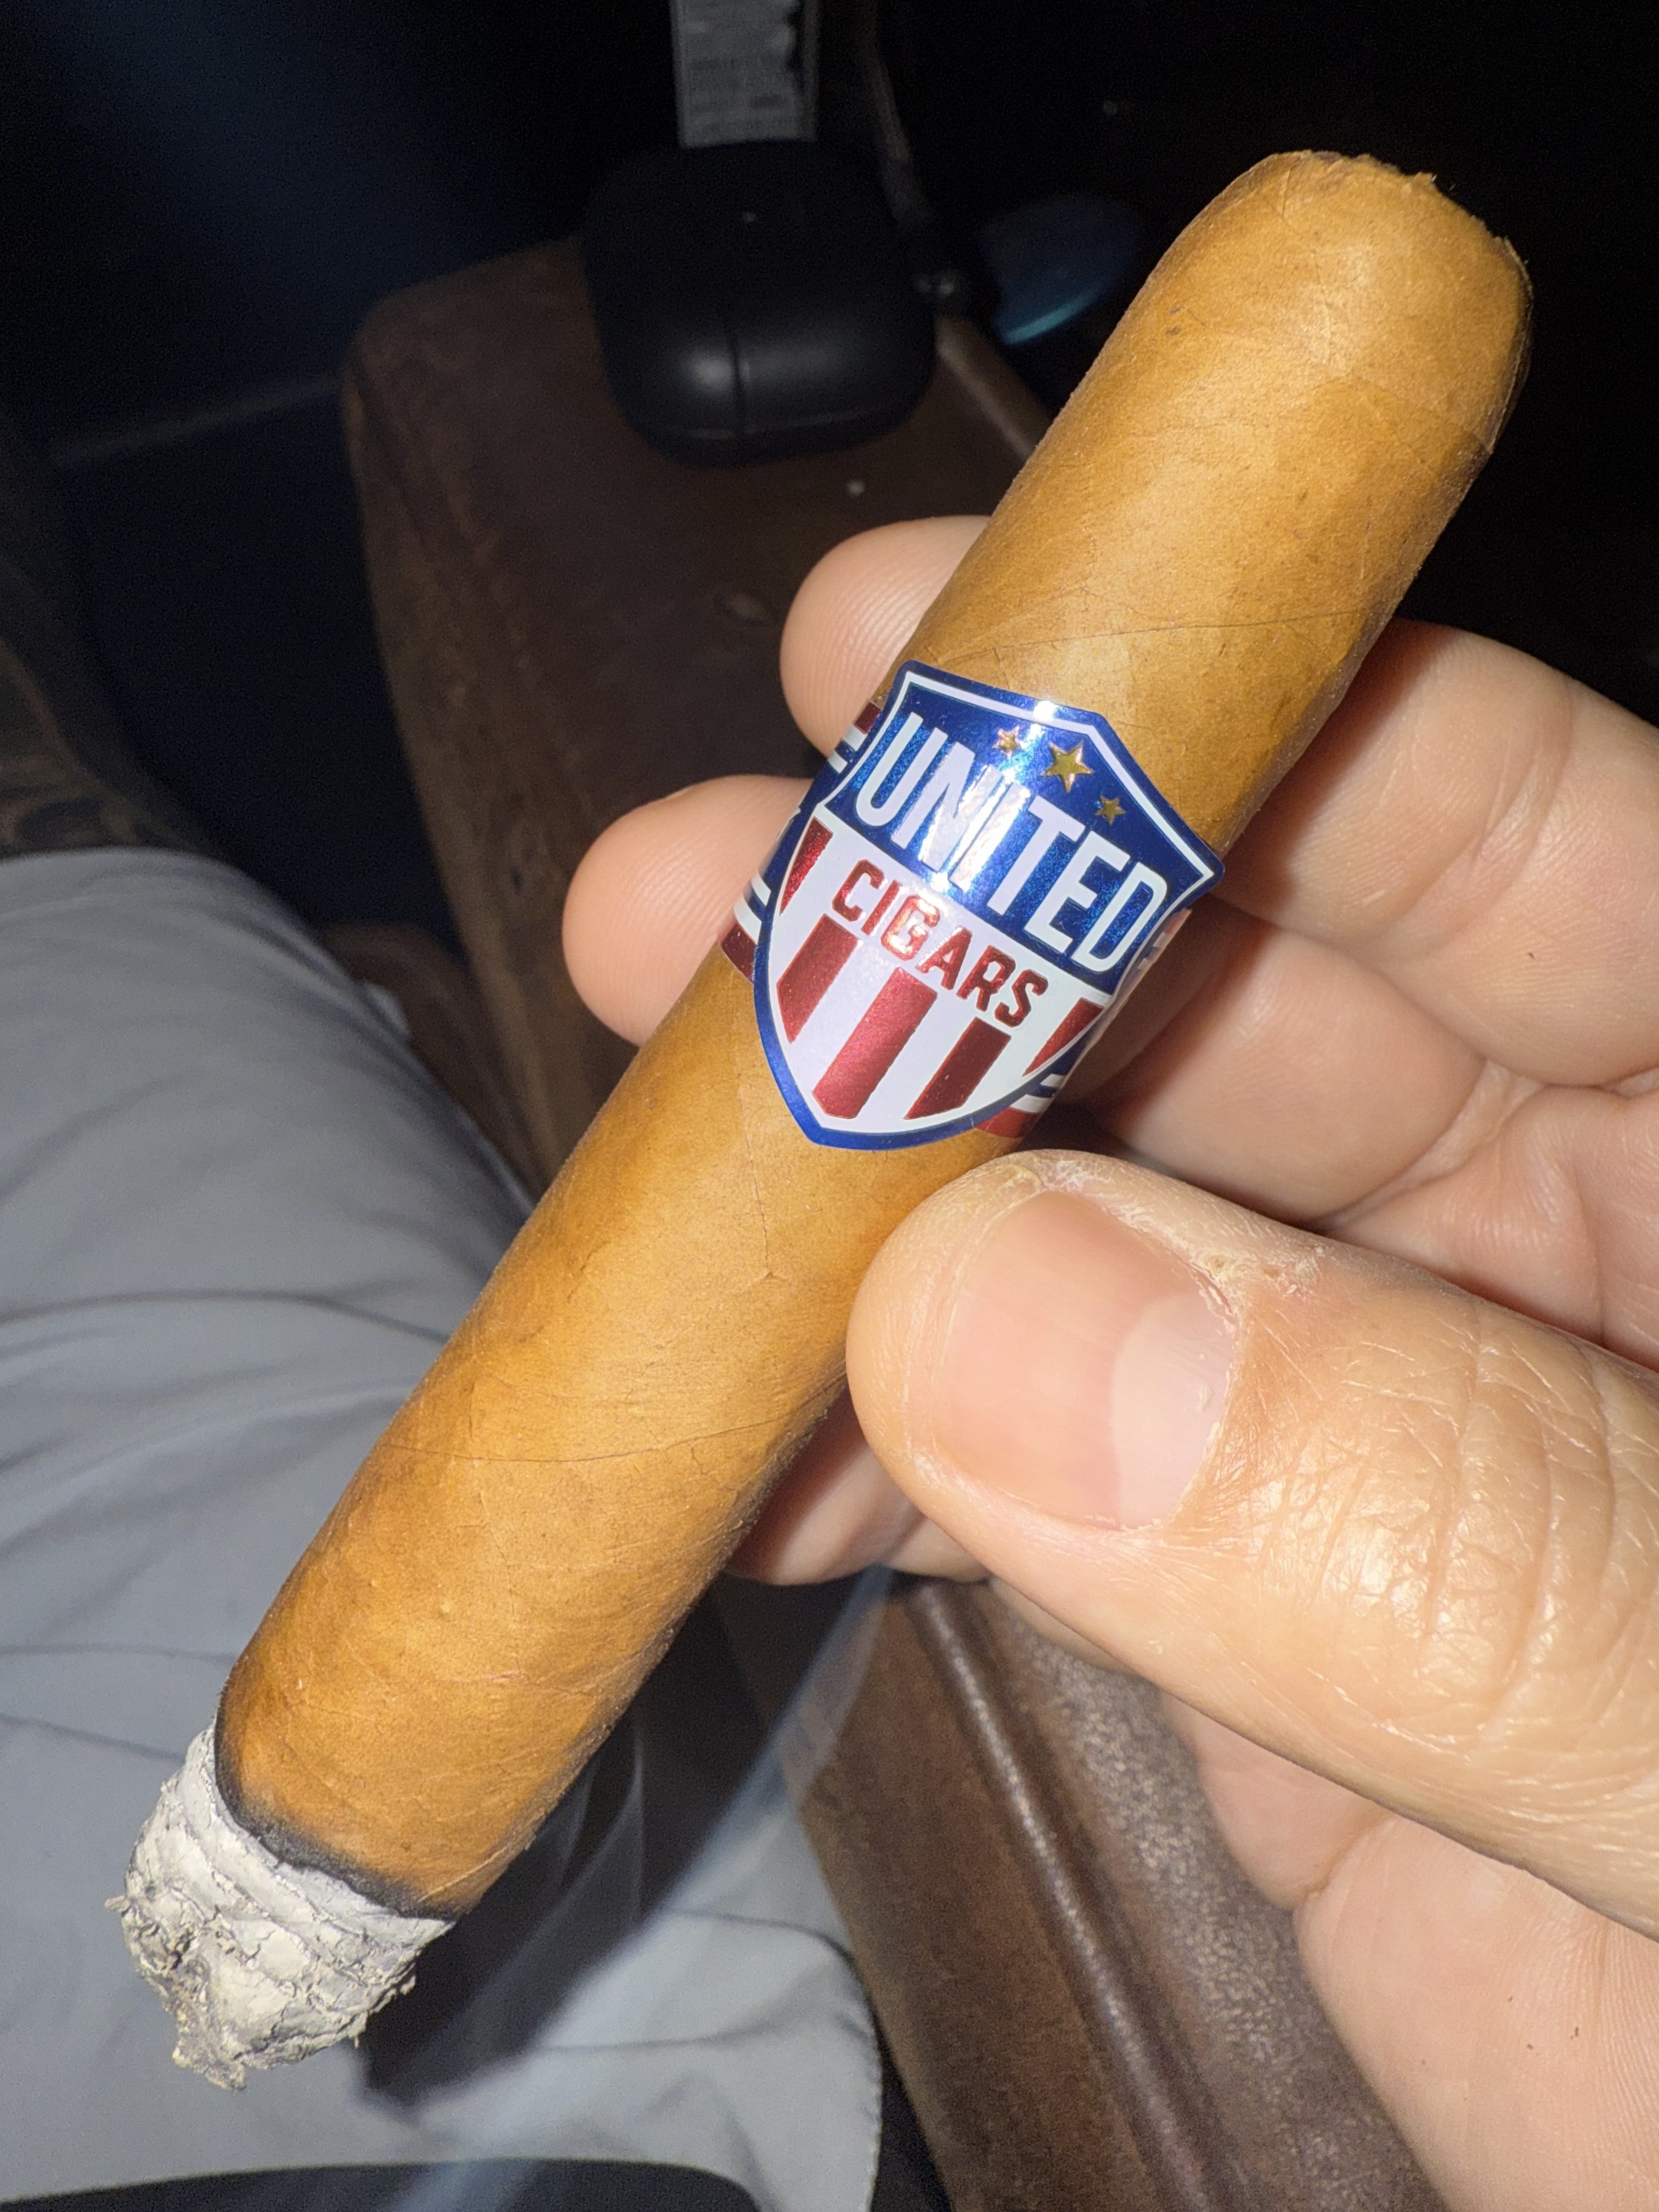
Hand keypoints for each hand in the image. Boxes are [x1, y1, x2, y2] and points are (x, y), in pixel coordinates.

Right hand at [565, 517, 1658, 2211]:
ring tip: (639, 1155)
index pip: (1488, 835)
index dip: (1209, 719)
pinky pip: (1030, 1481)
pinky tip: (720, 1462)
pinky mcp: (1251, 1599)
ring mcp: (1375, 1413)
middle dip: (955, 952)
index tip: (923, 657)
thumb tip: (1008, 1326)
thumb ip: (1469, 1535)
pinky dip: (864, 1474)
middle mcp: (1557, 1235)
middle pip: (1227, 1010)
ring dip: (855, 1212)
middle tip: (693, 907)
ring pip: (1085, 1236)